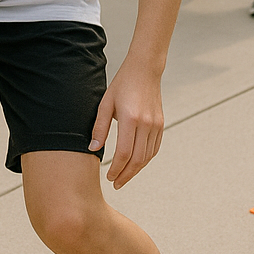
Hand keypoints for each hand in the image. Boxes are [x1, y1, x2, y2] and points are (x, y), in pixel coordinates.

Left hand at [88, 60, 163, 187]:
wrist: (144, 70)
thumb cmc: (122, 85)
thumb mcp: (105, 104)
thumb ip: (99, 128)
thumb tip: (93, 149)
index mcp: (130, 119)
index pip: (124, 153)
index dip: (116, 169)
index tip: (109, 177)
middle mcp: (146, 124)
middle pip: (137, 159)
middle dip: (126, 175)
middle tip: (116, 184)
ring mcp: (156, 125)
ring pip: (147, 156)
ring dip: (136, 170)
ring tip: (124, 176)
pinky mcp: (161, 124)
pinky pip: (154, 148)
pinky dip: (145, 159)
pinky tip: (136, 164)